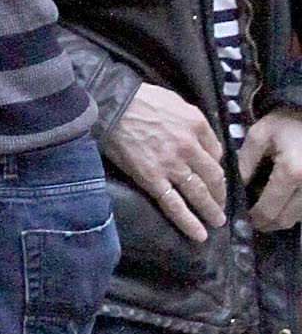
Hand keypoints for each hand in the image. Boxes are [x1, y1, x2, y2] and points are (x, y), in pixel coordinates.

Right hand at [101, 81, 226, 242]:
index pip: (217, 152)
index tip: (214, 176)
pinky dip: (188, 222)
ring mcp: (172, 166)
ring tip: (217, 222)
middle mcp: (190, 148)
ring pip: (199, 193)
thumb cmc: (142, 100)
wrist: (113, 106)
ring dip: (211, 210)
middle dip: (220, 193)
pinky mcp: (153, 180)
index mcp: (197, 126)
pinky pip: (174, 205)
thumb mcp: (177, 102)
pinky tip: (198, 234)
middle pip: (213, 176)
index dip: (216, 166)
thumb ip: (193, 122)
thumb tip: (202, 142)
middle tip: (221, 204)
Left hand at [240, 108, 301, 232]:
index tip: (243, 216)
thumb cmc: (285, 122)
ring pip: (298, 219)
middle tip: (253, 217)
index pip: (269, 209)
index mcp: (291, 173)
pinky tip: (284, 200)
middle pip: (285, 220)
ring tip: (268, 206)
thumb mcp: (259, 136)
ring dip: (282, 217)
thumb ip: (244, 163)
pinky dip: (295, 210)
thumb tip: (233, 188)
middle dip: (267, 222)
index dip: (254, 218)